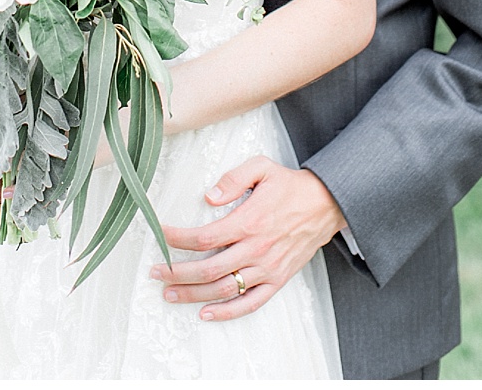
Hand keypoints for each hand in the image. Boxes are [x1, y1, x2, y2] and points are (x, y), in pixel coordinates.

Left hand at [150, 157, 345, 320]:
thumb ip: (233, 178)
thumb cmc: (289, 186)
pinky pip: (252, 302)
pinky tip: (207, 313)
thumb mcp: (261, 168)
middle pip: (209, 269)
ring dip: (194, 294)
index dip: (178, 239)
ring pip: (225, 289)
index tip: (161, 234)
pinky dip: (228, 311)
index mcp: (248, 222)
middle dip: (178, 273)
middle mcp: (256, 249)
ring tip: (170, 294)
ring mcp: (267, 268)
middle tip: (156, 273)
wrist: (326, 205)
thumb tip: (209, 197)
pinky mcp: (278, 279)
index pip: (205, 237)